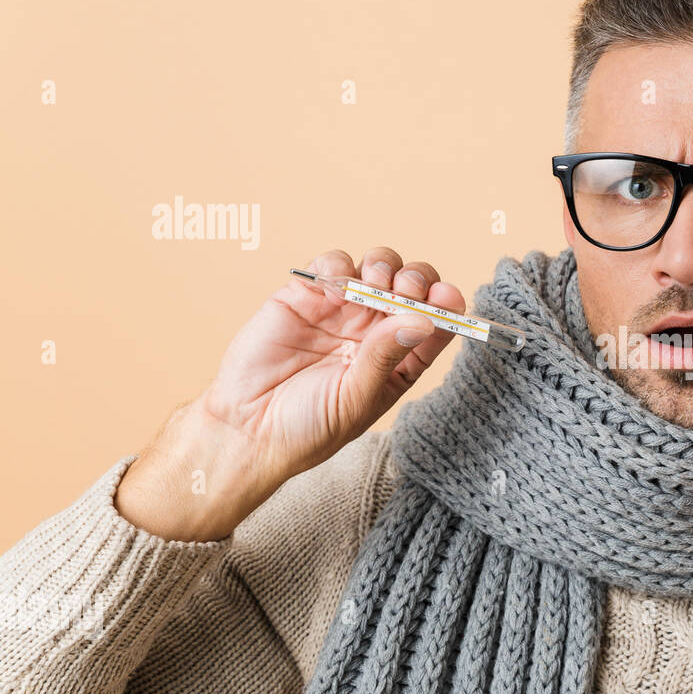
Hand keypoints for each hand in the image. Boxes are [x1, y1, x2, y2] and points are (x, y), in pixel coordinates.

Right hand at [115, 248, 464, 540]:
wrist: (246, 429)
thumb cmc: (308, 428)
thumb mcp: (355, 399)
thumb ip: (385, 357)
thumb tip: (423, 320)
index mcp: (400, 359)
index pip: (437, 322)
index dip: (446, 304)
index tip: (446, 297)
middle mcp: (377, 330)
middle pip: (412, 287)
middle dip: (415, 279)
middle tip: (404, 288)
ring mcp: (343, 310)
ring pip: (377, 267)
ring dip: (382, 266)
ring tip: (373, 284)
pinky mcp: (306, 295)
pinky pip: (333, 265)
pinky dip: (339, 265)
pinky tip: (334, 288)